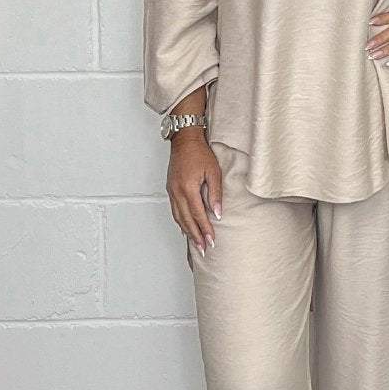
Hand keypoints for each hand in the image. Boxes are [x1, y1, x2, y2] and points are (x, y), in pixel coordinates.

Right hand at [166, 130, 221, 257]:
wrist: (184, 140)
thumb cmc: (200, 153)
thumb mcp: (213, 172)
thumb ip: (215, 194)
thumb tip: (218, 213)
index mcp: (188, 188)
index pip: (198, 214)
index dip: (205, 229)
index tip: (211, 240)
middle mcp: (177, 192)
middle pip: (186, 220)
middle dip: (196, 236)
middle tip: (203, 249)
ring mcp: (172, 191)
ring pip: (178, 217)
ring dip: (187, 231)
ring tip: (196, 243)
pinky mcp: (170, 189)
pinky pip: (174, 210)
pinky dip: (180, 221)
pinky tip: (185, 228)